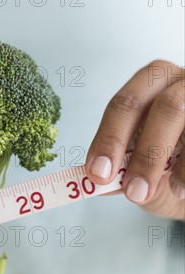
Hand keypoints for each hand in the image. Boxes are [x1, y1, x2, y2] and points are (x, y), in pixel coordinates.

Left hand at [85, 60, 184, 219]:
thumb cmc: (168, 162)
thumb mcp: (139, 164)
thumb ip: (120, 168)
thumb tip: (98, 181)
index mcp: (151, 82)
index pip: (126, 104)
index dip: (110, 138)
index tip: (98, 174)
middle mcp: (183, 81)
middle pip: (167, 107)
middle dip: (148, 154)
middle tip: (134, 192)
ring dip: (180, 165)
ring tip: (172, 191)